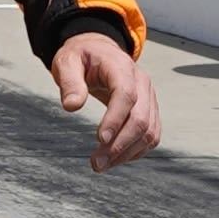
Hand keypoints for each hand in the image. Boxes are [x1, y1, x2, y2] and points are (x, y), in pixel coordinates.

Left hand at [53, 31, 160, 171]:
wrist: (99, 52)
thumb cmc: (82, 57)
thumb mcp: (67, 62)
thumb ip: (69, 82)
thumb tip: (72, 106)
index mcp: (122, 67)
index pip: (126, 95)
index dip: (115, 119)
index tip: (99, 139)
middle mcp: (141, 82)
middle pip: (141, 118)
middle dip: (120, 145)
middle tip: (96, 163)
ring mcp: (149, 97)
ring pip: (149, 131)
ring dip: (127, 152)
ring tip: (102, 165)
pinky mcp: (150, 110)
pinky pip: (151, 135)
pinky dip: (135, 151)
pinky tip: (116, 158)